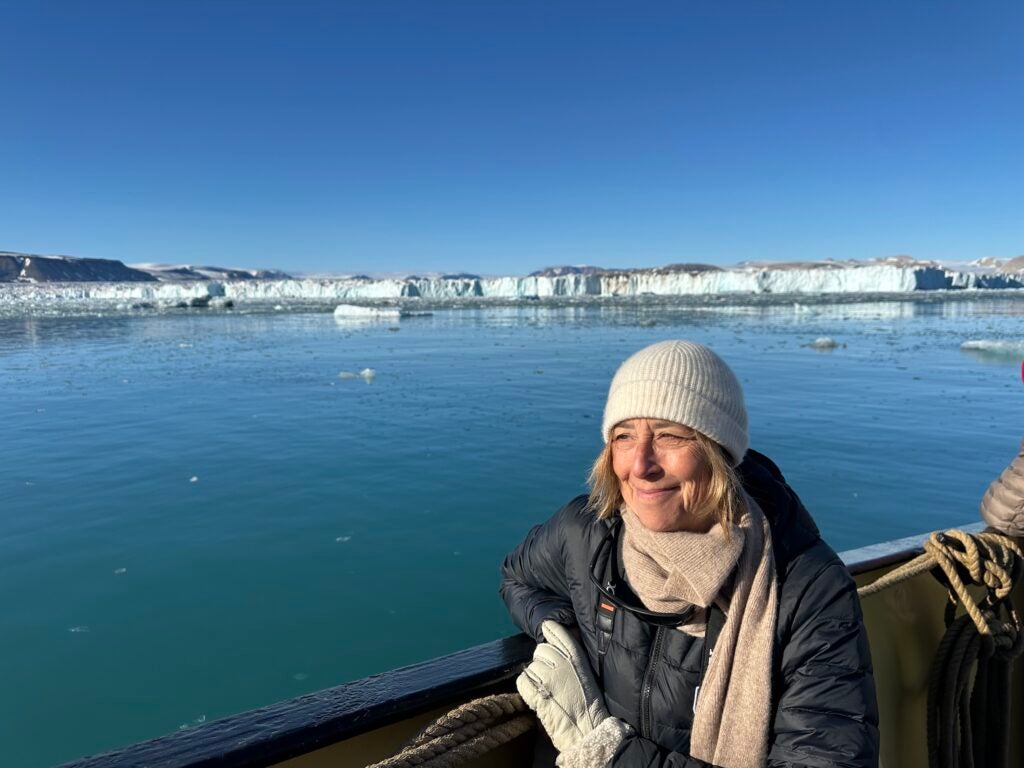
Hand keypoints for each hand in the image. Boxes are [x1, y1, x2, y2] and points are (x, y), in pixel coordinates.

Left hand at [516, 620, 609, 752]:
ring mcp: (548, 677)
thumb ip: (571, 658)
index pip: (557, 631)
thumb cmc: (588, 705)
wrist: (587, 729)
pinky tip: (537, 696)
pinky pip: (522, 680)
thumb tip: (552, 642)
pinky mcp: (537, 692)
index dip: (549, 631)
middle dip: (542, 661)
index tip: (546, 630)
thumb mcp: (585, 673)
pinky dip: (526, 688)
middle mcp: (562, 662)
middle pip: (540, 649)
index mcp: (577, 657)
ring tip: (546, 690)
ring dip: (535, 677)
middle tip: (550, 677)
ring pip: (531, 666)